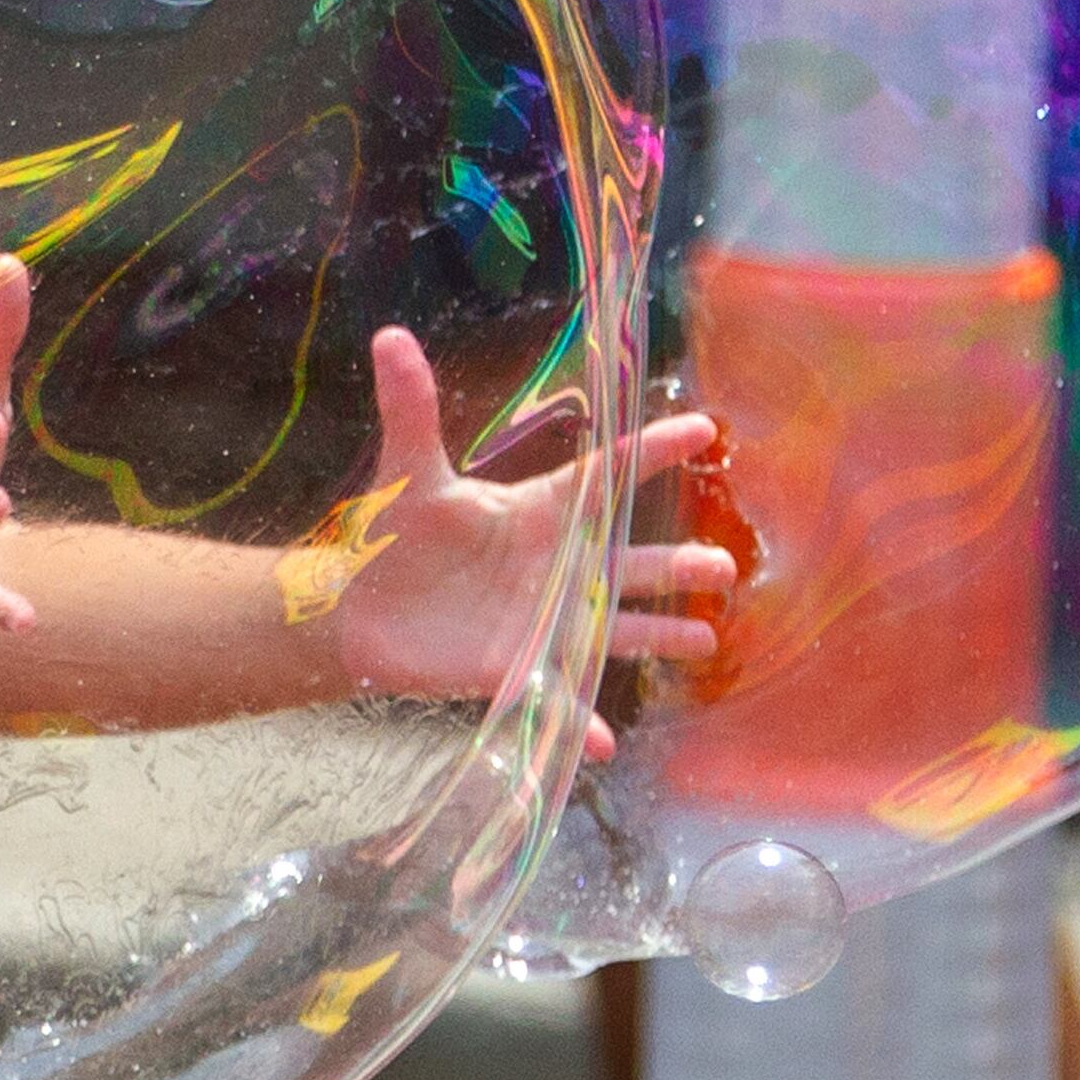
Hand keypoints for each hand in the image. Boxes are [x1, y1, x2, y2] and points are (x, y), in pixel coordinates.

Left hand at [323, 331, 732, 732]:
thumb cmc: (391, 537)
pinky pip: (556, 696)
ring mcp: (539, 622)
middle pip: (625, 562)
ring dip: (656, 636)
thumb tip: (389, 337)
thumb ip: (409, 409)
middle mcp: (552, 567)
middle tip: (723, 569)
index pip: (604, 478)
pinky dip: (579, 719)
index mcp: (536, 512)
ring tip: (704, 640)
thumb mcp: (406, 474)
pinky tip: (607, 741)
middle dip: (675, 567)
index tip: (703, 430)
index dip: (650, 454)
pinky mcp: (513, 670)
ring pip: (612, 628)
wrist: (355, 609)